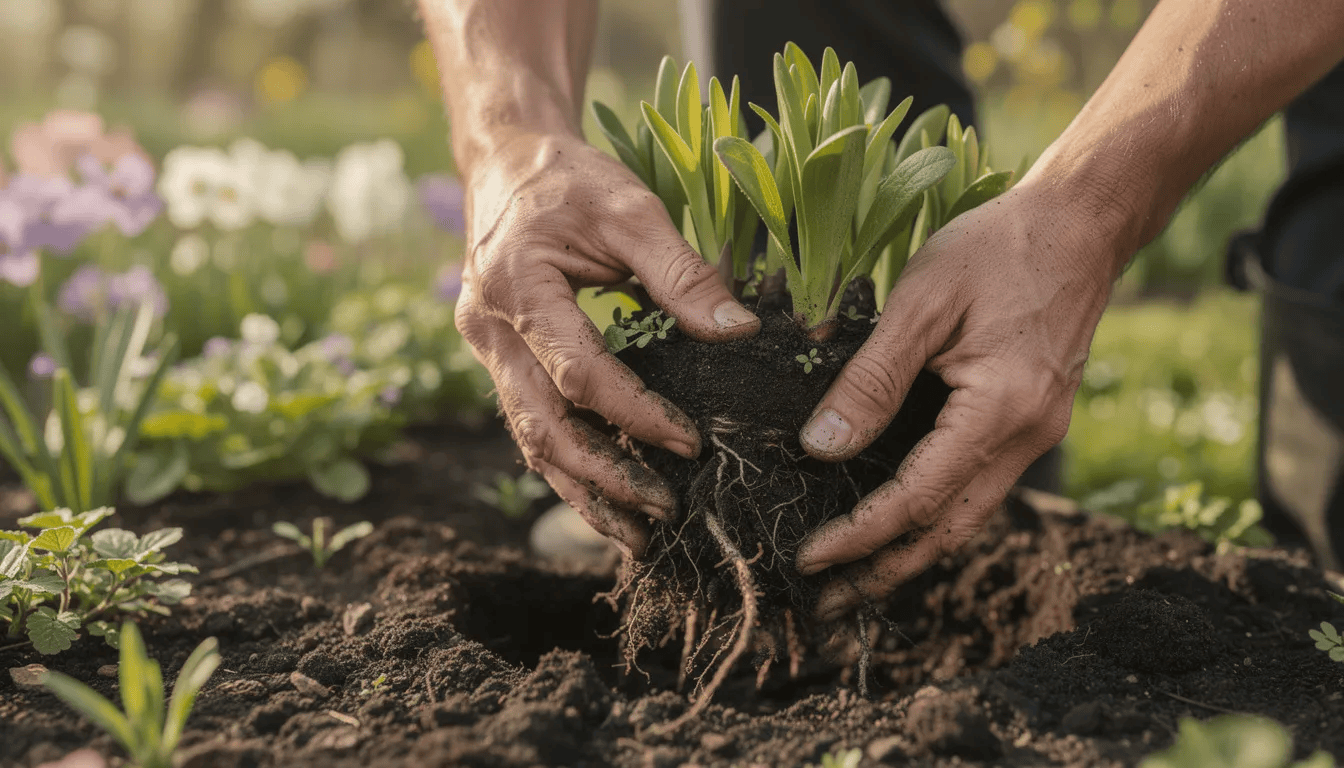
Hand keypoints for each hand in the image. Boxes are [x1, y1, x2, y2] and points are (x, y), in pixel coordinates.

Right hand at [454, 129, 759, 556]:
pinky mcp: (500, 363)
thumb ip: (681, 270)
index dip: (636, 414)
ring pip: (530, 441)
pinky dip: (570, 466)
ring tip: (638, 534)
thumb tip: (737, 330)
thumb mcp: (629, 208)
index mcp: (517, 287)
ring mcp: (486, 352)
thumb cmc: (570, 179)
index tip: (691, 443)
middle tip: (665, 513)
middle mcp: (489, 330)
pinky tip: (610, 496)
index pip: (578, 374)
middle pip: (541, 428)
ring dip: (583, 491)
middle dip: (605, 478)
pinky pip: (531, 425)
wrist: (505, 162)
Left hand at [793, 181, 1120, 619]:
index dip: (860, 535)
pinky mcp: (1032, 421)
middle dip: (884, 571)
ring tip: (853, 578)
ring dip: (910, 551)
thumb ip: (871, 379)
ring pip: (967, 516)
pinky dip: (936, 514)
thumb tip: (820, 448)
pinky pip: (979, 485)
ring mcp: (1037, 433)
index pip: (918, 499)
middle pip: (948, 530)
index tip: (810, 558)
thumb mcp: (921, 302)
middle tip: (825, 602)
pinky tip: (899, 521)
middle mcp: (1029, 436)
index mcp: (1002, 408)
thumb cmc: (997, 247)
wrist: (1080, 223)